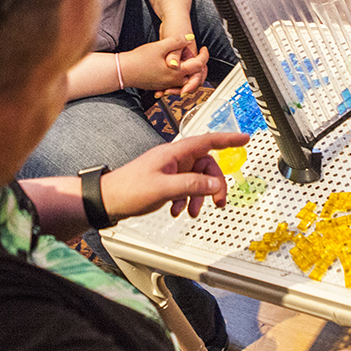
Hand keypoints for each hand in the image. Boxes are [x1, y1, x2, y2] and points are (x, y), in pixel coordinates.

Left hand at [100, 131, 249, 219]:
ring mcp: (170, 170)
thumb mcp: (164, 188)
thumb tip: (214, 183)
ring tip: (193, 211)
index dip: (228, 139)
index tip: (244, 138)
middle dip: (214, 183)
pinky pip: (186, 187)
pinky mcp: (165, 181)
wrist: (107, 200)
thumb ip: (191, 185)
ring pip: (197, 178)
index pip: (207, 140)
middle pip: (206, 165)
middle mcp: (174, 159)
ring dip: (199, 195)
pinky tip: (178, 210)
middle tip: (217, 202)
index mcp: (174, 153)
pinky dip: (187, 199)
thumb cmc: (128, 189)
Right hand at [121, 34, 209, 96]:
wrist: (124, 71)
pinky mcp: (160, 86)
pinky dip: (180, 78)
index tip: (204, 48)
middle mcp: (174, 81)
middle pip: (195, 77)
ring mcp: (167, 85)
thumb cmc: (139, 59)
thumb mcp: (160, 46)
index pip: (199, 65)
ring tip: (191, 62)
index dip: (204, 56)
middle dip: (201, 67)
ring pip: (186, 82)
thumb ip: (176, 41)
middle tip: (201, 57)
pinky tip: (176, 69)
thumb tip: (190, 37)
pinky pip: (175, 84)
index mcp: (177, 71)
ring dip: (191, 74)